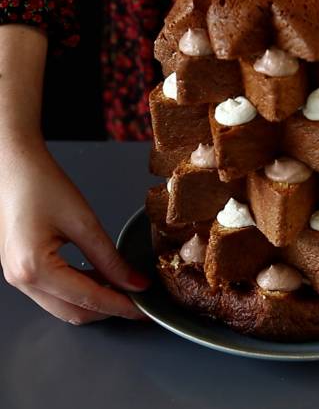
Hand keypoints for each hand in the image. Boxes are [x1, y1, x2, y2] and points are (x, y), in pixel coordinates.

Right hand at [0, 141, 148, 324]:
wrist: (13, 166)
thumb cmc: (41, 185)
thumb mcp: (84, 223)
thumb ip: (111, 259)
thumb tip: (135, 283)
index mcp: (34, 268)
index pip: (89, 300)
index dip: (121, 306)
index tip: (145, 309)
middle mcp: (21, 280)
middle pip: (74, 312)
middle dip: (109, 309)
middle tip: (139, 302)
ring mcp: (18, 278)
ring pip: (64, 306)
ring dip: (95, 301)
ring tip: (126, 290)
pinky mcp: (22, 270)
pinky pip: (55, 292)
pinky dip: (80, 291)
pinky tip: (103, 280)